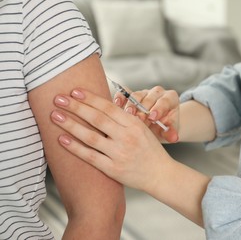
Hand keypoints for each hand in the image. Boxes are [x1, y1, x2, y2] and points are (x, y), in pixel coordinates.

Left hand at [51, 88, 174, 192]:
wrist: (160, 174)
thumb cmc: (150, 150)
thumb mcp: (143, 129)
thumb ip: (124, 118)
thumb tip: (101, 104)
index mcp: (134, 124)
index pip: (109, 107)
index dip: (90, 98)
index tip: (75, 91)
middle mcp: (127, 137)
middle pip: (97, 119)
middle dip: (76, 107)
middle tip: (59, 98)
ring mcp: (119, 154)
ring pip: (91, 136)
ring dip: (71, 125)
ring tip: (55, 116)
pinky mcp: (113, 169)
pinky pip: (90, 156)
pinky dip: (75, 147)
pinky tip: (62, 139)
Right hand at [113, 86, 179, 142]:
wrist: (155, 126)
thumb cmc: (164, 128)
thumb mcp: (169, 131)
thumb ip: (171, 133)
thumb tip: (173, 137)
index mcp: (170, 99)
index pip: (165, 101)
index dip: (158, 108)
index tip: (153, 117)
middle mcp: (157, 93)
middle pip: (149, 98)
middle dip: (144, 109)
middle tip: (139, 119)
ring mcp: (144, 93)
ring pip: (137, 95)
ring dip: (132, 105)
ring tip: (128, 115)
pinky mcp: (131, 94)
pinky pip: (125, 92)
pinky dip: (121, 97)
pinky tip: (117, 104)